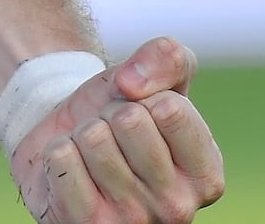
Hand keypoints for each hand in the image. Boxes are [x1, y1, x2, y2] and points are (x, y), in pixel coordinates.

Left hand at [9, 37, 224, 222]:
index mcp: (206, 175)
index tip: (144, 113)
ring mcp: (131, 223)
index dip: (146, 96)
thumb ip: (167, 58)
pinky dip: (58, 150)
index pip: (169, 109)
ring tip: (92, 150)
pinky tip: (71, 168)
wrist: (71, 138)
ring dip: (84, 132)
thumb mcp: (156, 75)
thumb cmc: (123, 110)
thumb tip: (133, 83)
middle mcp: (177, 208)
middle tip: (113, 132)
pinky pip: (61, 159)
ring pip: (93, 139)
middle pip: (129, 121)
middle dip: (112, 112)